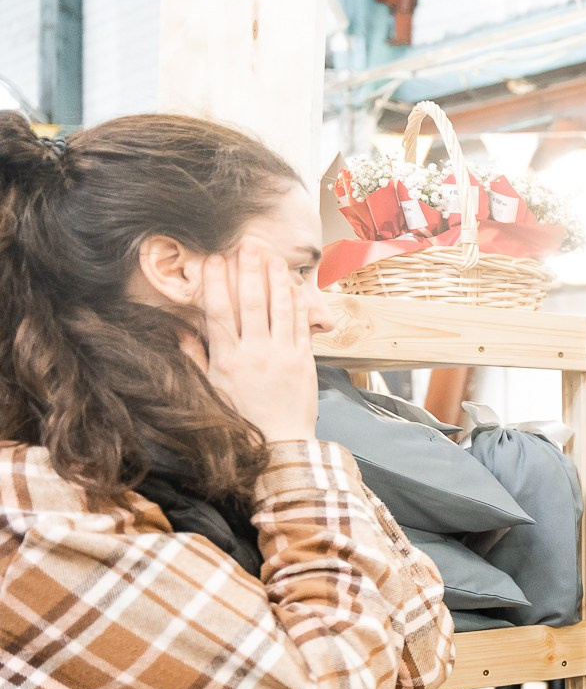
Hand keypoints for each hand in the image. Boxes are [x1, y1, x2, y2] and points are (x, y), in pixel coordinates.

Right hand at [201, 238, 316, 442]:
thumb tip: (179, 329)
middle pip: (251, 303)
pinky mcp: (303, 361)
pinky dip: (297, 304)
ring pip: (279, 309)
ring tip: (273, 257)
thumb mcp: (210, 389)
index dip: (216, 283)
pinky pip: (301, 326)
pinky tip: (293, 287)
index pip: (219, 312)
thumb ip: (195, 356)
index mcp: (228, 359)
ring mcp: (282, 355)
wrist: (279, 444)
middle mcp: (255, 353)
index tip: (213, 260)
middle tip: (247, 244)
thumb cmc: (241, 419)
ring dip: (276, 280)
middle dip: (248, 271)